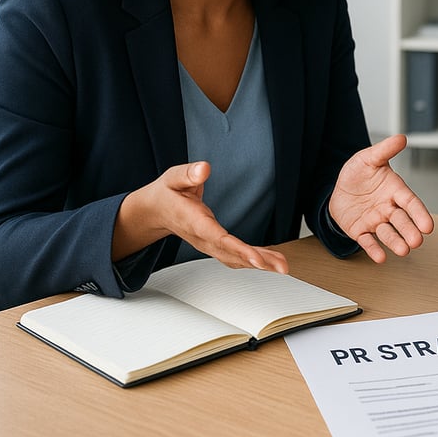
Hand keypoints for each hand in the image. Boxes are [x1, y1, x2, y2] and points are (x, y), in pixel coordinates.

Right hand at [114, 161, 288, 272]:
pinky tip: (270, 260)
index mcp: (194, 222)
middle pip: (232, 253)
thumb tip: (204, 169)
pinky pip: (235, 256)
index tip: (256, 258)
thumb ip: (188, 174)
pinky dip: (253, 260)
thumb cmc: (167, 194)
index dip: (238, 249)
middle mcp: (203, 237)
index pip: (218, 238)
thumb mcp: (173, 178)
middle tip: (281, 267)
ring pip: (236, 258)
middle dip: (257, 261)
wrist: (155, 211)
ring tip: (282, 265)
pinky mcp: (214, 245)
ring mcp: (208, 244)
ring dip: (260, 263)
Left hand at [329, 134, 433, 262]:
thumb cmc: (359, 173)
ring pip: (387, 233)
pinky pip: (368, 241)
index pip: (410, 202)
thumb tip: (401, 137)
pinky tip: (380, 257)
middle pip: (401, 221)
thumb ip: (385, 150)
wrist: (338, 188)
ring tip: (404, 250)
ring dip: (395, 242)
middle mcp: (388, 208)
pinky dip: (374, 249)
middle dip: (409, 231)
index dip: (420, 214)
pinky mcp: (360, 231)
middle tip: (417, 241)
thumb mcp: (369, 158)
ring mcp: (375, 221)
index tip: (429, 226)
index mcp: (394, 191)